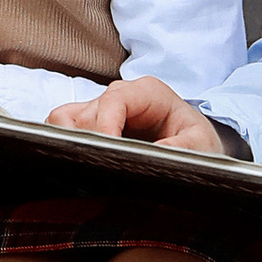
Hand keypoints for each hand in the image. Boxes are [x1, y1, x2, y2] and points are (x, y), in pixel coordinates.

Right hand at [49, 75, 233, 157]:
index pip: (113, 101)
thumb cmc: (197, 140)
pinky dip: (63, 146)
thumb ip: (182, 148)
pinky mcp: (88, 124)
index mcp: (146, 92)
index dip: (105, 127)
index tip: (106, 155)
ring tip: (86, 168)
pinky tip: (79, 166)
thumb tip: (156, 155)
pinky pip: (61, 129)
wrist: (193, 144)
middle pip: (85, 114)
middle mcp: (119, 95)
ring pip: (64, 119)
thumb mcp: (200, 145)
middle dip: (88, 142)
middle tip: (97, 169)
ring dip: (69, 143)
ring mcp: (100, 108)